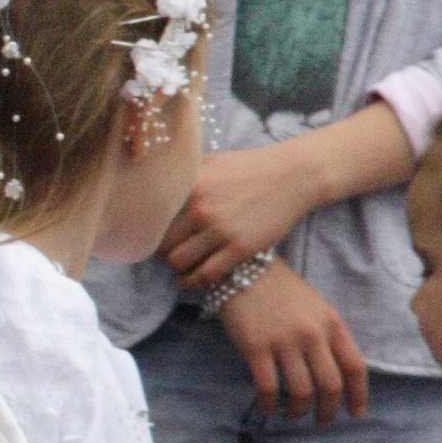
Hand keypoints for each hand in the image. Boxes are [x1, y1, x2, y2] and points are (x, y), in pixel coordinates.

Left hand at [162, 148, 322, 287]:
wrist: (293, 175)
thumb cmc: (250, 166)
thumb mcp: (211, 161)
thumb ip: (184, 174)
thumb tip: (157, 183)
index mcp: (189, 186)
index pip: (152, 218)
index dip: (148, 230)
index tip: (151, 236)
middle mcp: (200, 209)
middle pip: (161, 242)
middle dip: (162, 250)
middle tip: (168, 253)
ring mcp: (221, 230)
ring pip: (179, 262)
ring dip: (177, 267)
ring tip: (181, 266)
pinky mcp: (241, 248)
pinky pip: (207, 274)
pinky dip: (195, 281)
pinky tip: (192, 280)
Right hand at [216, 263, 368, 423]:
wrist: (243, 268)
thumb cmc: (280, 290)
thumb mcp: (315, 307)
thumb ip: (327, 335)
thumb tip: (334, 373)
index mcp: (332, 323)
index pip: (354, 367)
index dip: (358, 395)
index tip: (354, 413)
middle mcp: (312, 334)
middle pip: (330, 385)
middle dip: (328, 410)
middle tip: (321, 420)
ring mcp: (284, 341)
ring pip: (301, 391)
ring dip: (299, 411)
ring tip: (293, 415)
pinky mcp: (255, 347)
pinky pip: (268, 387)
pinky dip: (270, 404)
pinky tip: (267, 407)